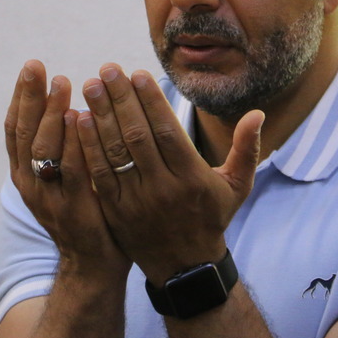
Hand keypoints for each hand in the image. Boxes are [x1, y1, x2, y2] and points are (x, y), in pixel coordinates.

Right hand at [4, 60, 130, 278]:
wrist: (92, 263)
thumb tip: (68, 104)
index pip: (16, 129)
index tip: (30, 67)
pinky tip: (78, 117)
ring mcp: (50, 197)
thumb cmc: (84, 210)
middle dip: (29, 97)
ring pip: (42, 149)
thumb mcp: (64, 176)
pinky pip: (72, 169)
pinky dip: (72, 142)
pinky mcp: (74, 207)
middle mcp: (31, 183)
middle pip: (23, 133)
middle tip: (38, 67)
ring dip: (49, 113)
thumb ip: (61, 147)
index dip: (20, 98)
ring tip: (61, 84)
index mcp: (25, 174)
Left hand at [76, 64, 264, 284]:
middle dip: (121, 100)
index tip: (137, 74)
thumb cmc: (212, 217)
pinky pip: (99, 174)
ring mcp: (137, 201)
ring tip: (91, 87)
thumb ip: (246, 148)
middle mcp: (163, 188)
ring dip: (100, 116)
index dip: (150, 101)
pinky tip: (80, 121)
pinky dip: (88, 147)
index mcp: (192, 178)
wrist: (185, 267)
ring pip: (115, 153)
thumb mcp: (237, 185)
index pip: (167, 132)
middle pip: (137, 136)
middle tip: (107, 70)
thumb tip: (257, 113)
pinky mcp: (116, 212)